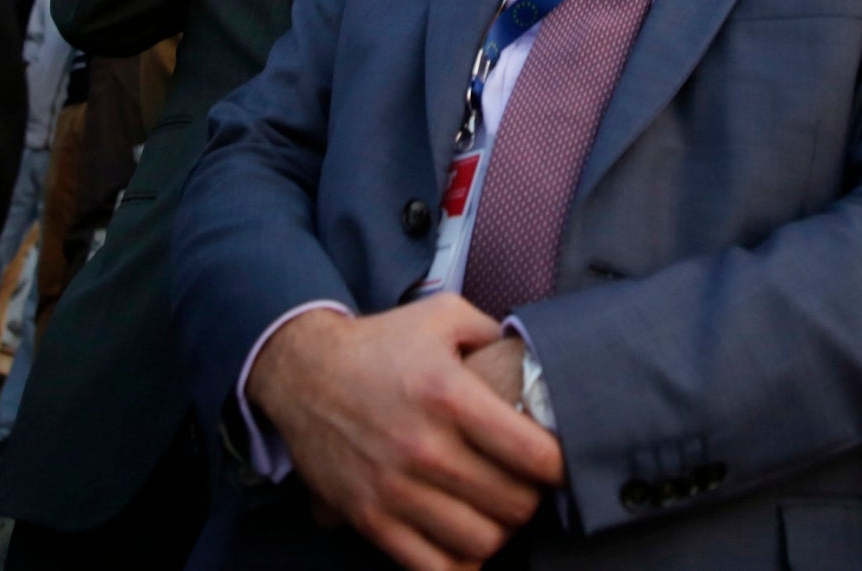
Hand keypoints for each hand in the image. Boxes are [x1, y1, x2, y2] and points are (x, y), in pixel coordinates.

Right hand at [247, 298, 563, 570]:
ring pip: (480, 542)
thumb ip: (495, 333)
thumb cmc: (379, 344)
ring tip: (495, 509)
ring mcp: (395, 489)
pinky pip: (431, 567)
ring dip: (498, 530)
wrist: (303, 372)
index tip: (558, 461)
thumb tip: (535, 360)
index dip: (559, 464)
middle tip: (526, 484)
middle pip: (513, 504)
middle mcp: (424, 447)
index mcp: (449, 395)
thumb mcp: (442, 316)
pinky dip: (459, 563)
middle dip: (532, 497)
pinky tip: (464, 540)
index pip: (532, 454)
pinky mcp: (370, 517)